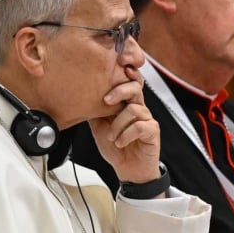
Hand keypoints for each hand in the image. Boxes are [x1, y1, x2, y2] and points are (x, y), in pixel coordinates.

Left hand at [89, 66, 161, 182]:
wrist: (128, 170)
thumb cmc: (116, 148)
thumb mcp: (99, 127)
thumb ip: (94, 111)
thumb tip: (81, 96)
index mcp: (126, 104)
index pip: (129, 81)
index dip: (126, 71)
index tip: (118, 63)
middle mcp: (138, 108)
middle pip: (135, 87)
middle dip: (120, 90)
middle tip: (106, 101)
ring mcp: (147, 119)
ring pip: (134, 109)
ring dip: (118, 124)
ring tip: (112, 136)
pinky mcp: (152, 131)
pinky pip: (140, 126)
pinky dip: (126, 135)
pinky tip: (121, 142)